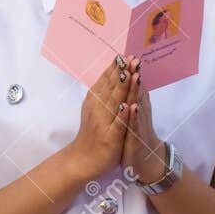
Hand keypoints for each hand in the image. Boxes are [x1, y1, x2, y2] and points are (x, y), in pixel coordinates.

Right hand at [65, 58, 131, 181]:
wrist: (82, 158)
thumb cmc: (92, 132)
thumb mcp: (96, 108)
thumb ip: (104, 91)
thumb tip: (113, 72)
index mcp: (96, 101)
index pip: (107, 81)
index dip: (116, 68)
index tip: (126, 54)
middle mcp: (98, 109)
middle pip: (112, 88)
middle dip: (123, 73)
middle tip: (132, 58)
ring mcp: (104, 123)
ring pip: (115, 103)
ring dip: (123, 88)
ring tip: (131, 74)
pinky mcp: (110, 137)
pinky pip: (117, 125)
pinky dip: (122, 115)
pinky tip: (128, 106)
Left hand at [121, 61, 169, 185]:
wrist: (144, 159)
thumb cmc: (136, 134)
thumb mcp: (134, 113)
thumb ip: (134, 96)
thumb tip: (133, 78)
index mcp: (137, 106)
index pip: (133, 86)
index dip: (131, 71)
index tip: (128, 55)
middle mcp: (140, 113)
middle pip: (137, 92)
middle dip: (135, 76)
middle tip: (135, 60)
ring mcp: (138, 125)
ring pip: (138, 106)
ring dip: (137, 92)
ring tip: (136, 76)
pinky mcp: (135, 138)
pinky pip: (134, 126)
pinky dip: (134, 116)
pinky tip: (133, 107)